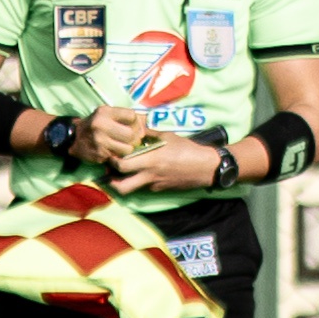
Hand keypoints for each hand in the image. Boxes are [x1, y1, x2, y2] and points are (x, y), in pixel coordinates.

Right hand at [74, 103, 150, 165]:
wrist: (73, 138)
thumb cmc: (97, 125)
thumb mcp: (108, 115)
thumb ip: (126, 117)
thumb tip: (149, 122)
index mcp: (104, 112)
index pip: (132, 116)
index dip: (136, 123)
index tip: (133, 127)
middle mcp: (100, 125)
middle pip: (132, 134)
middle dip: (135, 138)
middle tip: (131, 139)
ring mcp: (98, 140)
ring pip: (128, 149)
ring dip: (128, 149)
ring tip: (122, 146)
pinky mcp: (98, 154)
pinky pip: (119, 158)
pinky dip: (118, 156)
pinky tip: (112, 151)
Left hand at [107, 136, 230, 196]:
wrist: (207, 167)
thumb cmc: (189, 149)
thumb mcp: (169, 136)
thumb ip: (151, 133)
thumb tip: (137, 128)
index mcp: (150, 160)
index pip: (122, 165)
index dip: (112, 161)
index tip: (111, 155)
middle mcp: (149, 175)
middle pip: (120, 185)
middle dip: (111, 179)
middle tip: (111, 169)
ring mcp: (154, 184)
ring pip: (130, 190)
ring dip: (122, 184)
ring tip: (120, 176)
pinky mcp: (160, 189)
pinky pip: (145, 186)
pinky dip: (141, 181)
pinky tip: (146, 173)